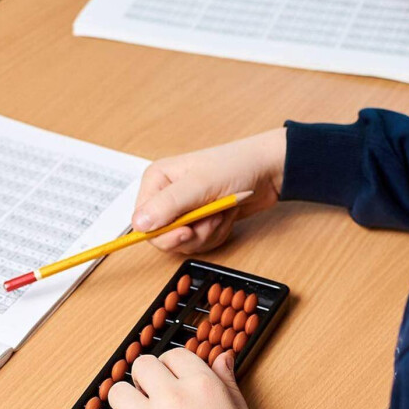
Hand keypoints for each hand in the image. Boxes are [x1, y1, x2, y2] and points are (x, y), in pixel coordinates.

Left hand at [96, 347, 271, 408]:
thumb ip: (227, 384)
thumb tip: (222, 357)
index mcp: (204, 386)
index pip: (174, 355)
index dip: (170, 368)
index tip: (171, 382)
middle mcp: (175, 399)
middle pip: (142, 366)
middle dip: (145, 380)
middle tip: (152, 399)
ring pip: (118, 393)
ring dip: (125, 404)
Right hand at [132, 128, 286, 253]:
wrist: (268, 170)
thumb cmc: (236, 166)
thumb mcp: (200, 185)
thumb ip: (168, 205)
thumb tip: (140, 224)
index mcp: (157, 180)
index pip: (143, 222)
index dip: (164, 233)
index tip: (186, 231)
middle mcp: (166, 196)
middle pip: (164, 237)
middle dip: (192, 234)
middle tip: (211, 219)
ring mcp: (183, 210)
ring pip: (184, 243)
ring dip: (208, 233)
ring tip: (222, 211)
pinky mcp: (199, 221)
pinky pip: (199, 242)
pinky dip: (216, 234)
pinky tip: (226, 216)